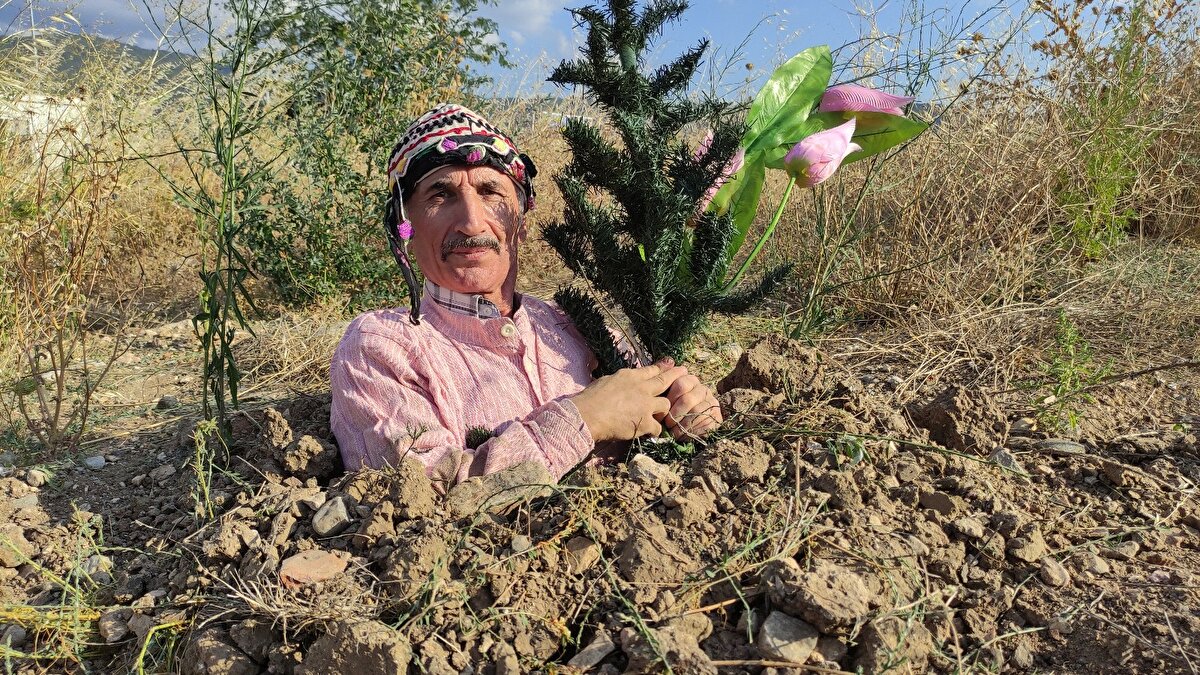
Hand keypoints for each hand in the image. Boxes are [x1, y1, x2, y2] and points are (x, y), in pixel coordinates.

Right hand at [570, 359, 687, 442]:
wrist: (588, 414)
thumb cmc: (590, 398)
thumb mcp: (606, 381)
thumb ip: (619, 381)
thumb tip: (620, 383)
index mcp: (629, 376)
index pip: (650, 370)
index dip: (662, 367)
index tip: (671, 363)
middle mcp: (641, 388)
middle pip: (664, 381)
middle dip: (676, 376)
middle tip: (685, 372)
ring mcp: (645, 405)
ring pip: (666, 405)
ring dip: (664, 410)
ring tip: (663, 414)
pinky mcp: (645, 422)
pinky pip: (658, 427)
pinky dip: (655, 430)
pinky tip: (652, 432)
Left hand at [662, 369, 722, 440]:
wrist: (688, 429)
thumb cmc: (672, 412)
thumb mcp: (666, 400)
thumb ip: (662, 391)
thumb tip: (658, 382)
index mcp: (689, 381)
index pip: (680, 384)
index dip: (669, 399)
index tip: (660, 411)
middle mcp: (702, 389)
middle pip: (688, 399)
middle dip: (675, 414)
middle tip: (667, 424)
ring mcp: (711, 401)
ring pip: (696, 411)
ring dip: (682, 424)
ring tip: (674, 431)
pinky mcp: (717, 416)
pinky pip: (705, 422)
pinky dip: (692, 430)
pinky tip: (684, 434)